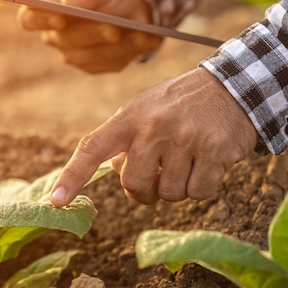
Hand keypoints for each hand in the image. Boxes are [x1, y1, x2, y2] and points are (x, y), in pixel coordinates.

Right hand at [18, 0, 162, 72]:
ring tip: (139, 33)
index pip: (29, 19)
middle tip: (111, 28)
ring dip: (116, 46)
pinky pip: (110, 63)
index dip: (40, 20)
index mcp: (47, 12)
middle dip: (90, 33)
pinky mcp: (96, 66)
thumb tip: (69, 1)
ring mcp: (75, 55)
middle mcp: (56, 37)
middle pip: (64, 40)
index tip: (59, 17)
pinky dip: (130, 50)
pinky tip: (146, 39)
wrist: (132, 5)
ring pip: (89, 56)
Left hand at [50, 67, 257, 204]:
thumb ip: (123, 140)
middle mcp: (153, 126)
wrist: (230, 87)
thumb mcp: (143, 110)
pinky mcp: (214, 152)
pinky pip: (198, 192)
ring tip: (185, 160)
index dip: (72, 176)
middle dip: (143, 190)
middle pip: (133, 184)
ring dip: (175, 187)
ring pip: (168, 194)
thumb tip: (118, 173)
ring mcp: (184, 139)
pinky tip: (205, 163)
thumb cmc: (177, 105)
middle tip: (156, 175)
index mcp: (129, 116)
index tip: (56, 201)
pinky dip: (200, 187)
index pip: (92, 147)